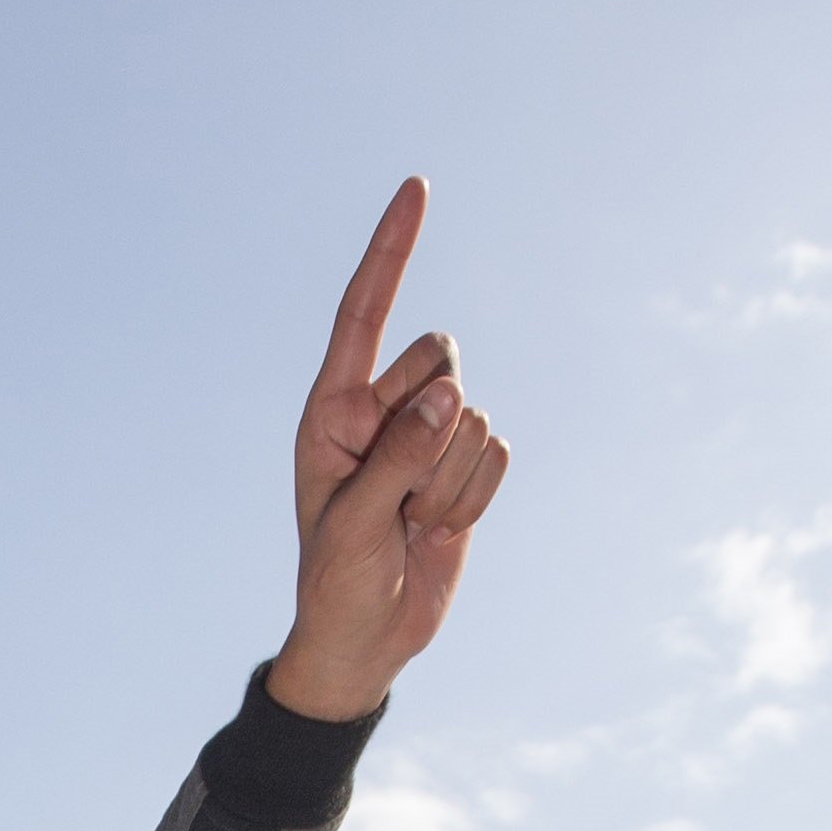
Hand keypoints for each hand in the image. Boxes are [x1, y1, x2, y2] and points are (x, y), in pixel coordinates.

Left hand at [267, 181, 506, 722]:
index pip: (365, 312)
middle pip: (441, 360)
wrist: (367, 642)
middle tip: (397, 498)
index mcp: (335, 409)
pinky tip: (439, 531)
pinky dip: (475, 499)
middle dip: (432, 428)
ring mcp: (428, 438)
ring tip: (410, 526)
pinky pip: (496, 455)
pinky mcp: (465, 469)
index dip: (391, 251)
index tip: (416, 188)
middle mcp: (384, 410)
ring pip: (472, 417)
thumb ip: (398, 456)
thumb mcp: (353, 524)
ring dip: (449, 482)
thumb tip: (451, 396)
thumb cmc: (337, 584)